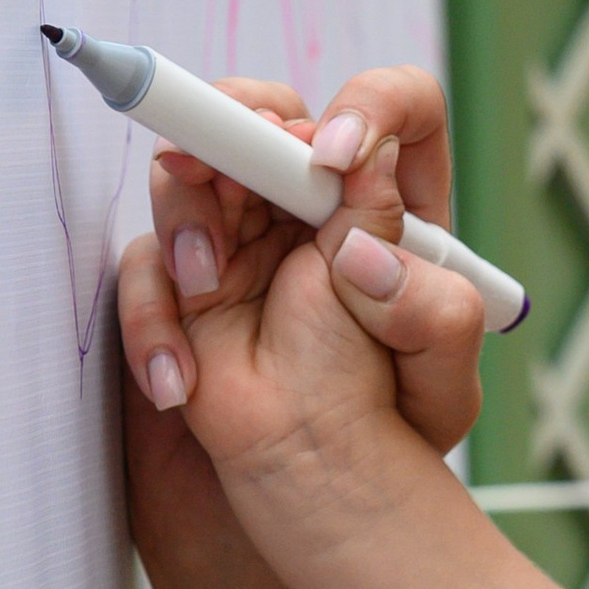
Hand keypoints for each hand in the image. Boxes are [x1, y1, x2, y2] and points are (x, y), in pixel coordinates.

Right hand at [113, 64, 487, 484]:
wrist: (316, 480)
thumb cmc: (391, 421)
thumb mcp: (438, 374)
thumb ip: (428, 305)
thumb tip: (372, 239)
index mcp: (398, 206)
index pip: (396, 108)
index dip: (368, 107)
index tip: (335, 156)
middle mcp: (318, 201)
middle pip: (272, 112)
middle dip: (238, 122)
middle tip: (223, 166)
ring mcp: (248, 229)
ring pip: (198, 167)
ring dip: (188, 208)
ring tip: (206, 279)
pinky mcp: (190, 273)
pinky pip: (150, 258)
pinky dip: (156, 306)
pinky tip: (183, 373)